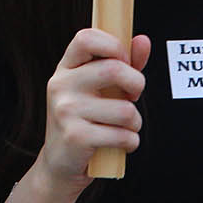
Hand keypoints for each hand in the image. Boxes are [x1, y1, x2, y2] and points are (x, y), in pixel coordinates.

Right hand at [38, 28, 149, 195]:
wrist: (59, 165)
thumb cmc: (85, 121)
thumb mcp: (98, 90)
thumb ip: (122, 64)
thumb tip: (143, 40)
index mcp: (65, 68)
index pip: (86, 38)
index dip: (113, 45)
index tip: (125, 61)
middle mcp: (61, 85)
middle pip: (113, 70)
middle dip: (136, 84)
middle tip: (132, 97)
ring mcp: (66, 111)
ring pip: (125, 110)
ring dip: (135, 122)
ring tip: (125, 127)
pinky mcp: (76, 137)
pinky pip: (122, 135)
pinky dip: (131, 142)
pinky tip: (121, 143)